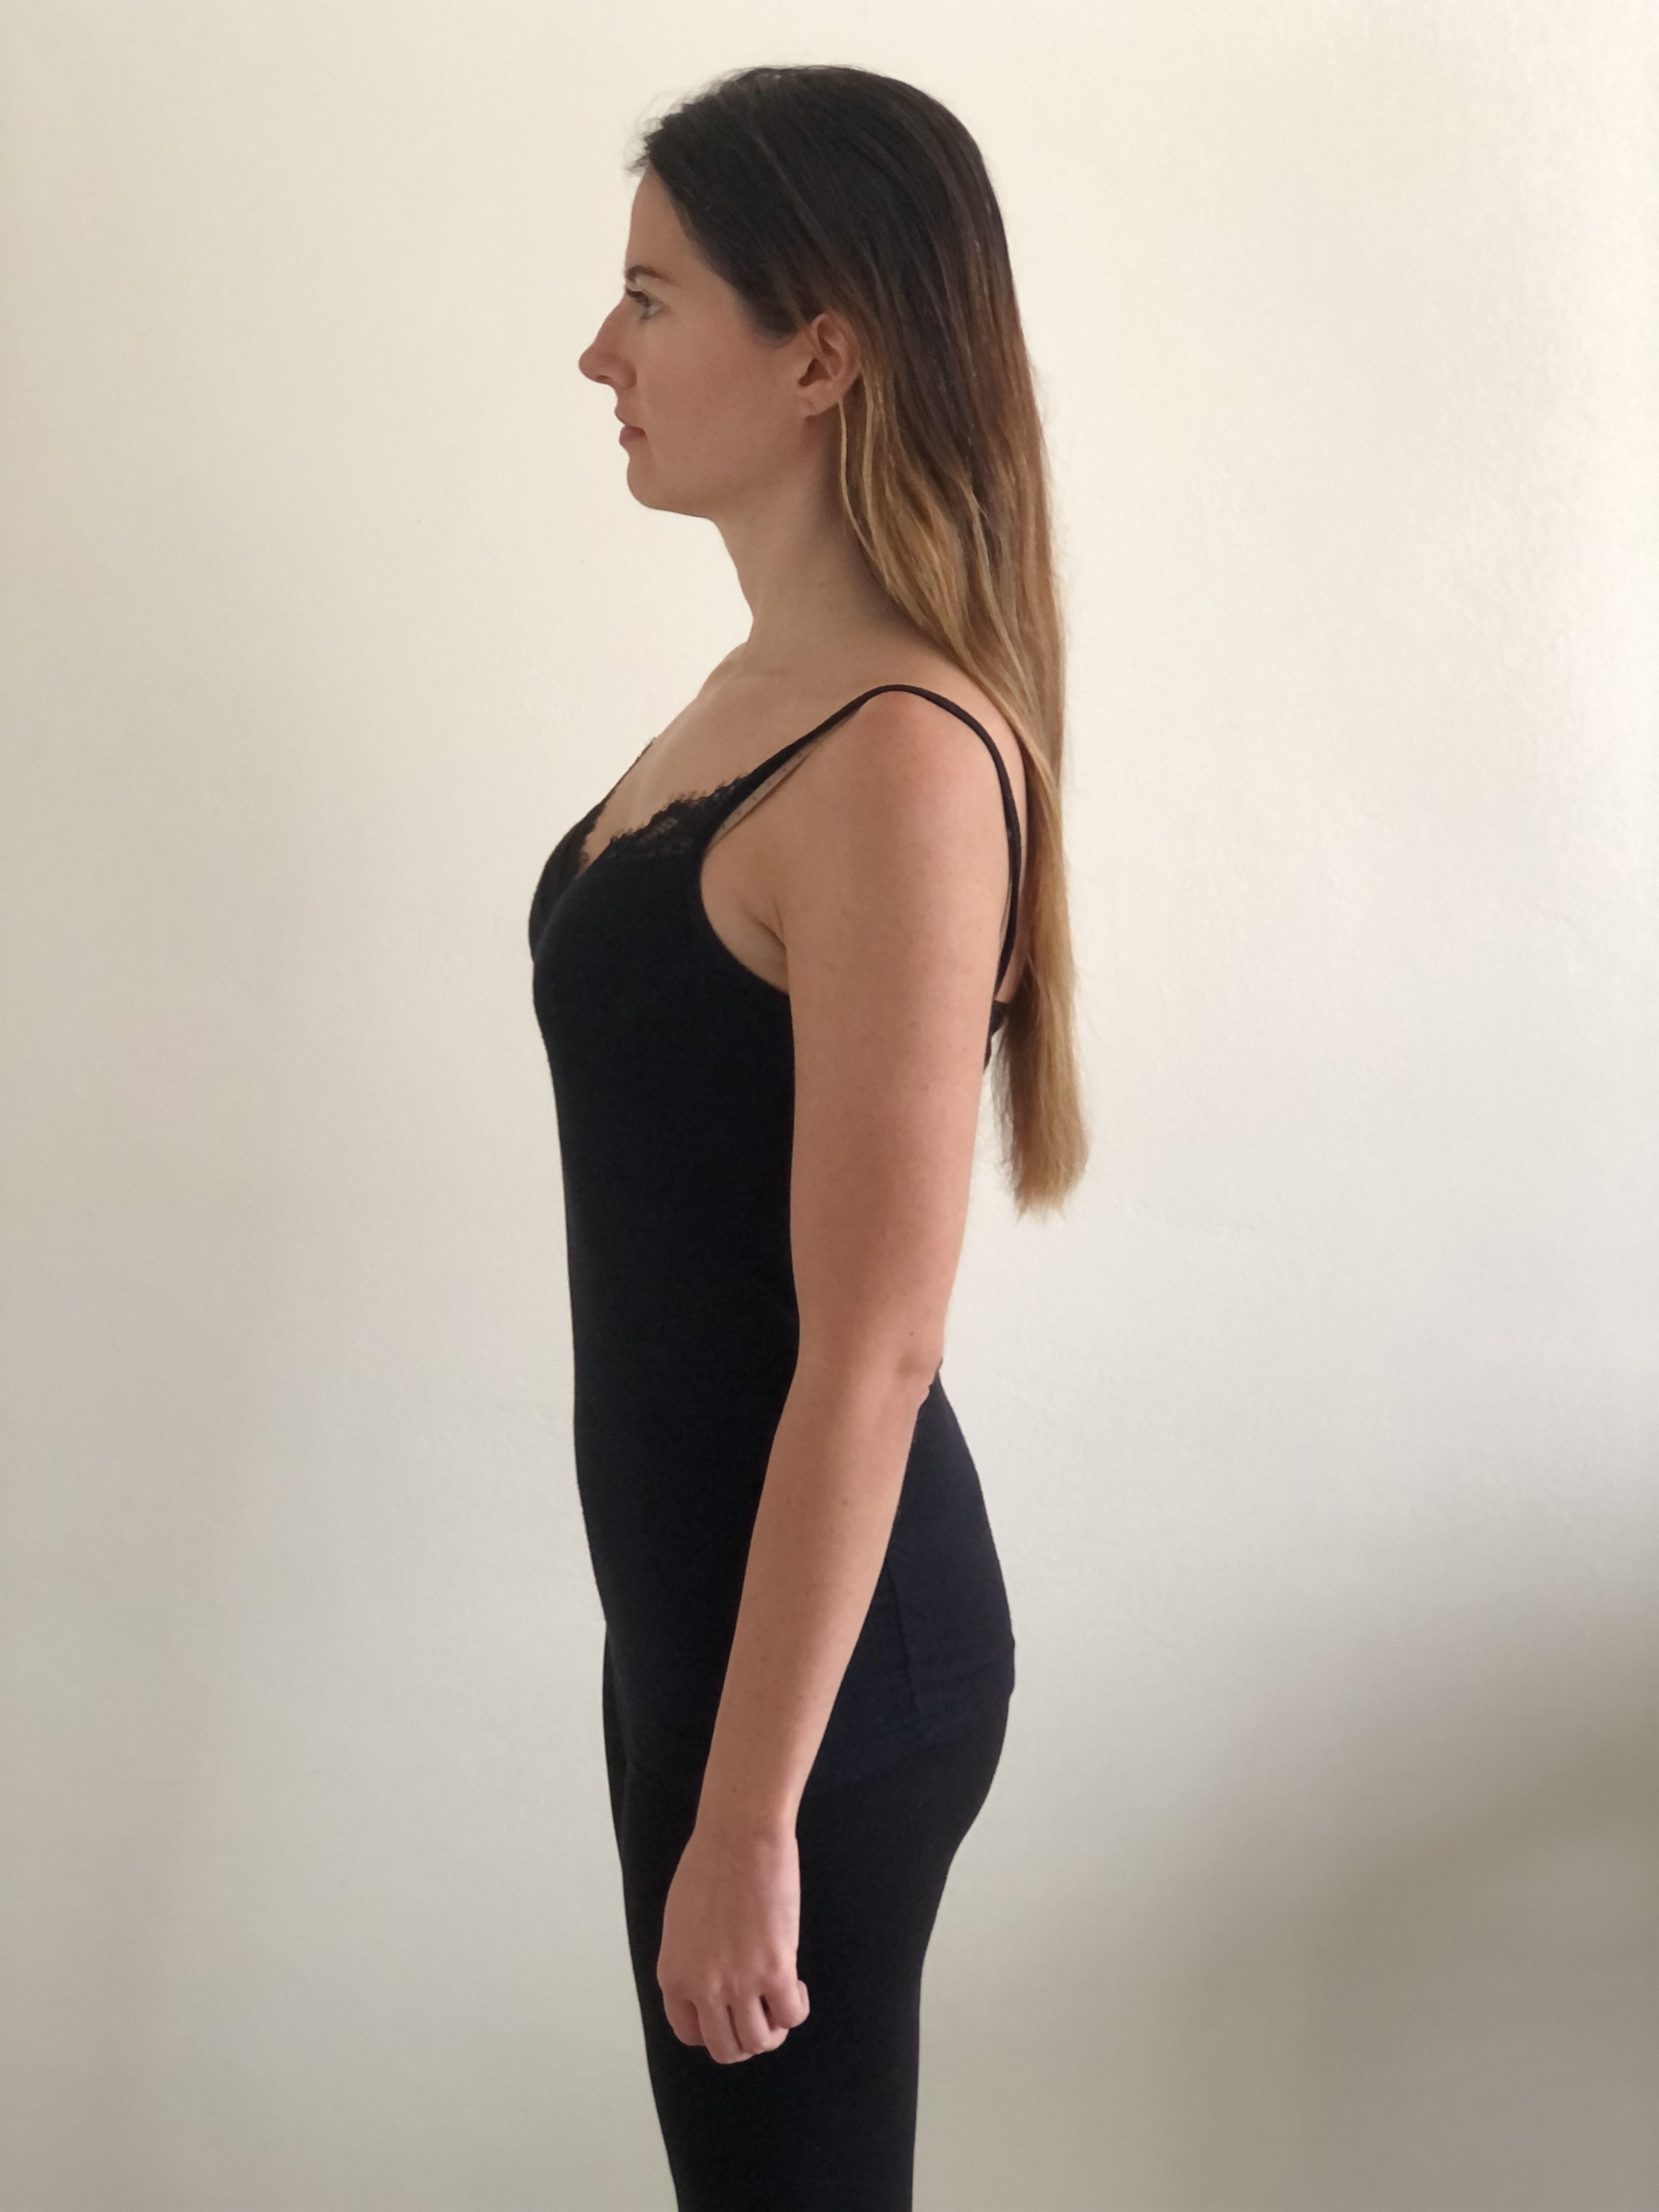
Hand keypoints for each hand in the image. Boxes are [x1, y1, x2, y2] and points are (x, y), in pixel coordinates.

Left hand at [656, 1817, 811, 2062]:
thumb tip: (712, 1981)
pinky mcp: (776, 1970)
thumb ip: (692, 1960)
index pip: (689, 2033)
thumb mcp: (681, 1923)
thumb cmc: (709, 1864)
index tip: (730, 2015)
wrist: (739, 1836)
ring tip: (780, 2000)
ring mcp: (740, 1984)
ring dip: (773, 2029)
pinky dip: (796, 2009)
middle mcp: (703, 1989)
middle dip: (745, 2039)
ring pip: (759, 2041)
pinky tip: (796, 1985)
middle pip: (726, 2048)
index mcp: (674, 1975)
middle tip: (761, 2015)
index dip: (714, 2031)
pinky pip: (791, 2015)